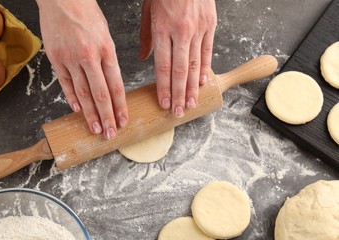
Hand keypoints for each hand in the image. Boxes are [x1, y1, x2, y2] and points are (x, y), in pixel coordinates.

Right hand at [36, 0, 127, 138]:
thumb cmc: (87, 13)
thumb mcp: (105, 34)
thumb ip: (108, 59)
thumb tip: (110, 85)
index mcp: (106, 49)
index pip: (116, 85)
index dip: (120, 106)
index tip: (123, 121)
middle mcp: (89, 56)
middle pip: (100, 94)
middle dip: (107, 117)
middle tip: (110, 133)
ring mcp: (70, 58)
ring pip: (82, 93)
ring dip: (89, 114)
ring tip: (95, 128)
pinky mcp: (55, 58)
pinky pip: (65, 83)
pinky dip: (72, 98)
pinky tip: (77, 110)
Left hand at [139, 0, 216, 116]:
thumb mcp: (148, 10)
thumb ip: (146, 37)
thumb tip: (143, 58)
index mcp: (162, 29)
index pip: (163, 66)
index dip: (164, 88)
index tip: (164, 104)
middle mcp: (181, 32)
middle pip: (180, 71)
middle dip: (179, 95)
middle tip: (178, 112)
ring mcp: (198, 29)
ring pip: (195, 64)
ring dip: (193, 88)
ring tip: (191, 104)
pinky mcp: (211, 25)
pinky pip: (208, 51)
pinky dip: (206, 68)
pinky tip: (204, 82)